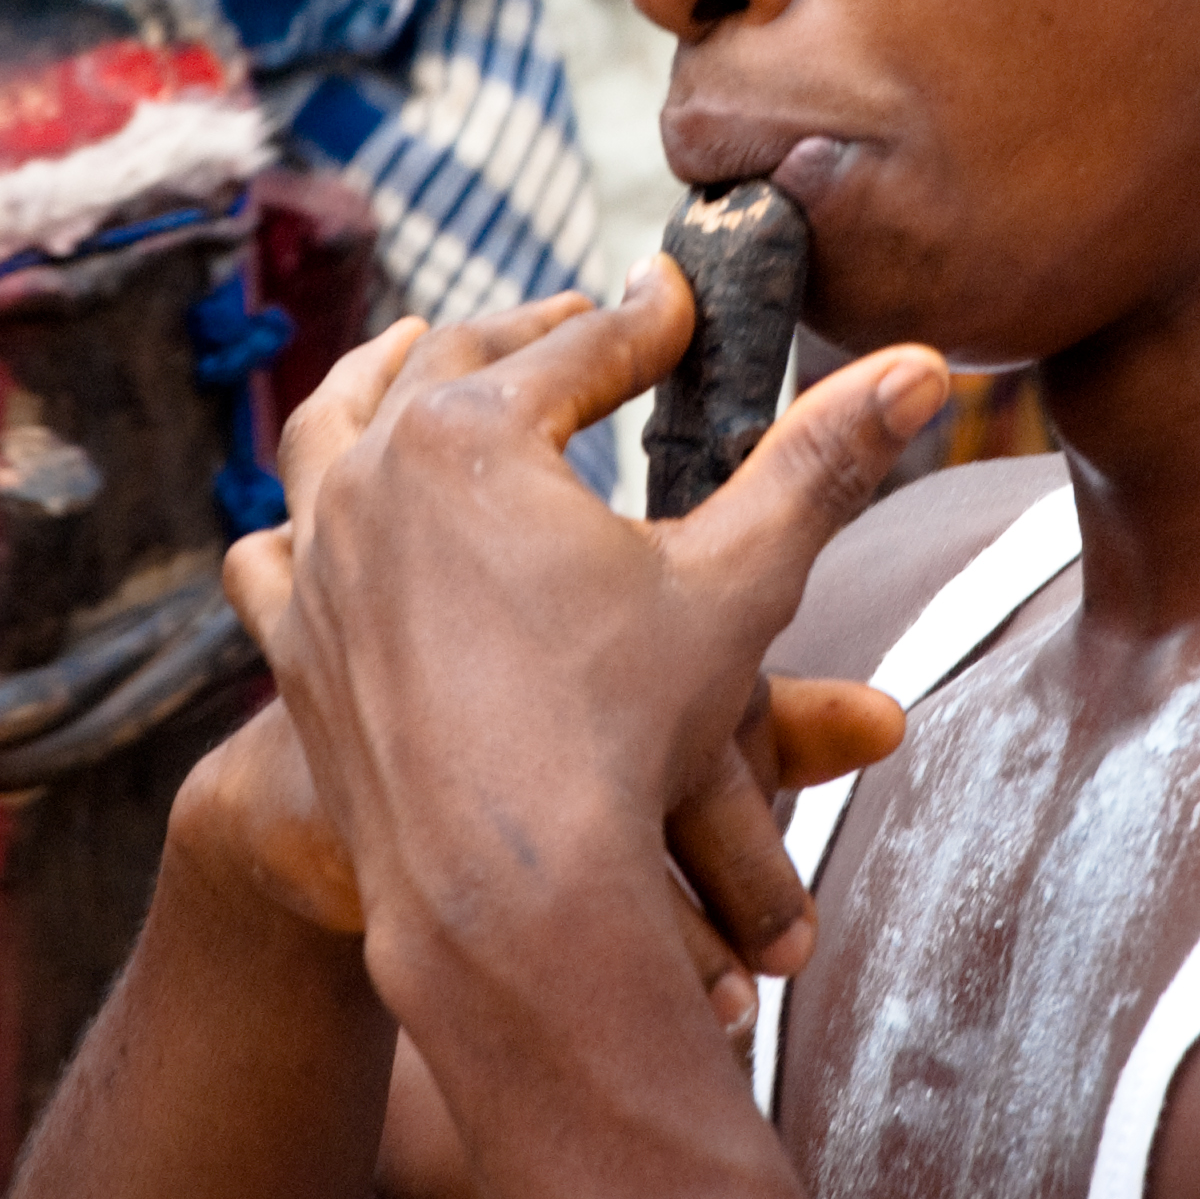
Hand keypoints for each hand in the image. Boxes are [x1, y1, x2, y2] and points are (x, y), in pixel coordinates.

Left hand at [226, 265, 944, 1016]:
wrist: (507, 897)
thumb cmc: (626, 738)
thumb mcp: (738, 584)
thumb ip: (822, 462)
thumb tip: (927, 366)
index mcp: (470, 433)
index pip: (578, 349)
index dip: (645, 322)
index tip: (682, 301)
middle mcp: (368, 478)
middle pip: (447, 365)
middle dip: (526, 336)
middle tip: (584, 321)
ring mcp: (313, 563)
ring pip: (330, 429)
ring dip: (383, 383)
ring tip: (423, 358)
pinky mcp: (290, 647)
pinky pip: (272, 555)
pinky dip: (301, 519)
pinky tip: (323, 513)